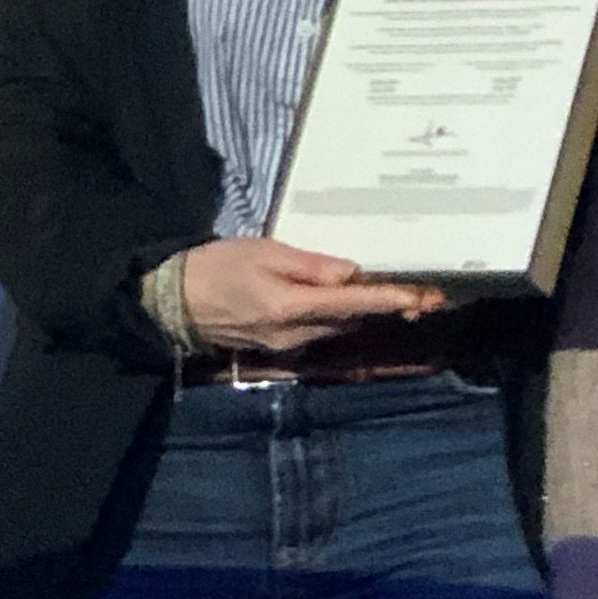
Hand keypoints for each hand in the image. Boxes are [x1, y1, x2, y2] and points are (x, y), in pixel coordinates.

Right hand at [177, 235, 447, 351]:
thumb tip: (351, 273)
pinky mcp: (277, 347)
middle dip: (385, 310)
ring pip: (336, 329)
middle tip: (423, 297)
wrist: (174, 301)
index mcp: (290, 307)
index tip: (419, 298)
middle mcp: (293, 335)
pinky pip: (318, 332)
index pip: (350, 304)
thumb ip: (311, 265)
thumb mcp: (265, 252)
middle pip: (349, 321)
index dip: (387, 301)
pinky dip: (339, 318)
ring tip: (399, 299)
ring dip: (365, 315)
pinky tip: (352, 304)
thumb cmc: (219, 265)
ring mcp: (284, 346)